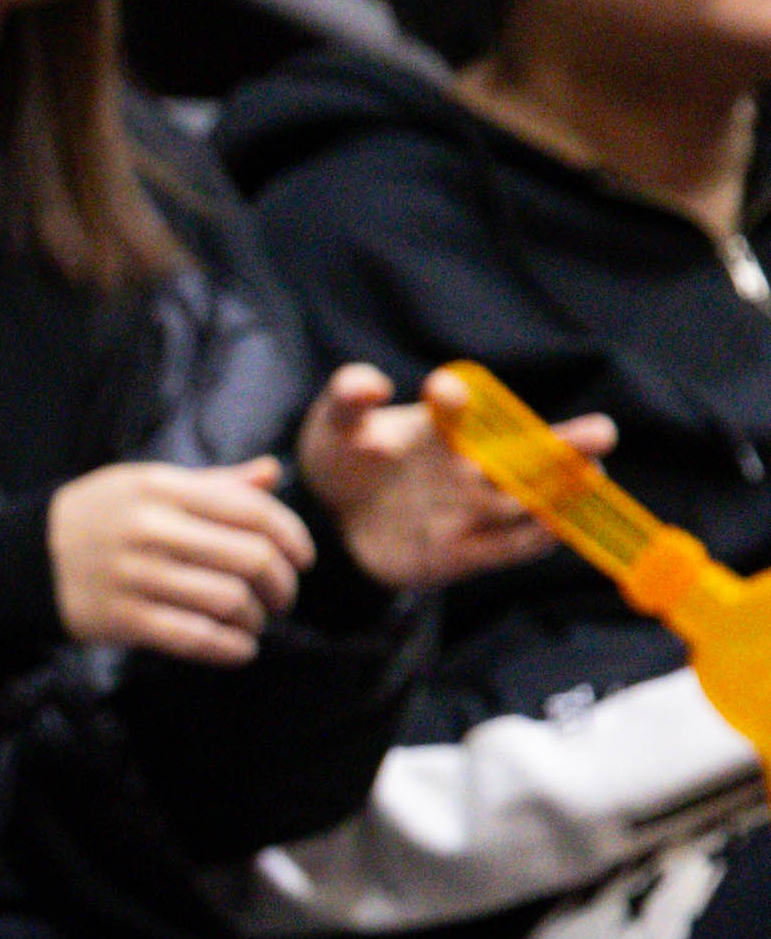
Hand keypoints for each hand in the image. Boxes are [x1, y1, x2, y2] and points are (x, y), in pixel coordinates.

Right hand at [41, 458, 314, 662]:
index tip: (302, 560)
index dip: (292, 538)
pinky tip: (239, 648)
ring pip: (228, 601)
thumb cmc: (102, 517)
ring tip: (255, 621)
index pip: (253, 511)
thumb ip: (213, 484)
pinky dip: (229, 648)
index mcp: (162, 487)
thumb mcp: (148, 485)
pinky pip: (194, 638)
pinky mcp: (121, 619)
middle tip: (282, 597)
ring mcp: (133, 575)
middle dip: (281, 584)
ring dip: (256, 618)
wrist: (26, 558)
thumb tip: (272, 474)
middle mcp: (149, 528)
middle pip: (250, 559)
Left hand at [299, 363, 593, 594]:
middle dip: (562, 444)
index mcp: (439, 430)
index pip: (452, 412)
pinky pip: (505, 548)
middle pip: (521, 455)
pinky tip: (558, 527)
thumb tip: (370, 385)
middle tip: (603, 431)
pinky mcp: (462, 553)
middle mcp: (466, 468)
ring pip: (523, 499)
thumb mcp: (335, 426)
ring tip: (593, 474)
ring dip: (557, 489)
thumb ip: (348, 399)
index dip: (451, 399)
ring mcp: (468, 510)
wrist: (336, 520)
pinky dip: (531, 540)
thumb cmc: (347, 461)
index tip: (444, 391)